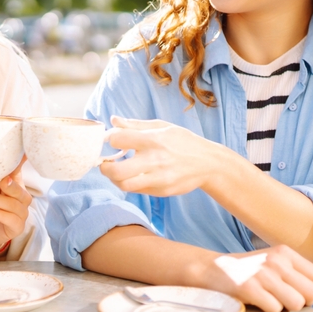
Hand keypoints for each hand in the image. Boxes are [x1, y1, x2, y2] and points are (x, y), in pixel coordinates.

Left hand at [0, 157, 31, 255]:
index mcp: (14, 185)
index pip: (18, 172)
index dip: (21, 162)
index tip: (23, 152)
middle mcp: (21, 199)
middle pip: (20, 191)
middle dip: (9, 185)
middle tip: (0, 180)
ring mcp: (21, 214)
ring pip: (13, 205)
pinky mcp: (17, 227)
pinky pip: (11, 219)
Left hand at [100, 116, 219, 196]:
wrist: (208, 163)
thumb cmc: (182, 141)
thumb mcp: (162, 127)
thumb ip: (135, 125)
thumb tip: (113, 120)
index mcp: (153, 139)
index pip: (118, 140)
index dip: (111, 140)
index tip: (113, 142)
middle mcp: (155, 160)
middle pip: (117, 170)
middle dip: (105, 168)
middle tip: (105, 164)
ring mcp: (159, 178)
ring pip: (124, 185)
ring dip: (115, 179)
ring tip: (117, 172)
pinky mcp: (162, 191)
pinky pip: (137, 190)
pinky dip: (129, 184)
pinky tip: (132, 176)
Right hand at [210, 245, 312, 311]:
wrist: (210, 269)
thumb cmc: (246, 270)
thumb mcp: (273, 263)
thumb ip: (297, 273)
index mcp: (285, 253)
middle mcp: (276, 261)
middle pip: (311, 293)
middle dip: (304, 303)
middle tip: (288, 302)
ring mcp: (263, 274)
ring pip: (296, 304)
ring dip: (286, 308)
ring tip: (271, 300)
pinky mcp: (249, 288)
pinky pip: (275, 309)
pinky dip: (269, 311)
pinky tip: (257, 302)